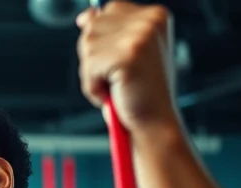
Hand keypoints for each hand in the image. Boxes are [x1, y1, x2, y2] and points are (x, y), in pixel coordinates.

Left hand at [76, 2, 179, 134]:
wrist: (154, 123)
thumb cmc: (139, 93)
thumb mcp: (123, 54)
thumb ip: (108, 31)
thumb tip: (85, 17)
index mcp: (155, 15)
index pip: (107, 11)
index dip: (104, 40)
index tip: (121, 61)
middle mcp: (151, 20)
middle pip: (92, 26)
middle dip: (96, 57)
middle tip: (119, 76)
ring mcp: (141, 35)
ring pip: (87, 46)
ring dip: (93, 73)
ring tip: (117, 85)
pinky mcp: (128, 54)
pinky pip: (88, 66)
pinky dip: (92, 86)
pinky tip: (115, 93)